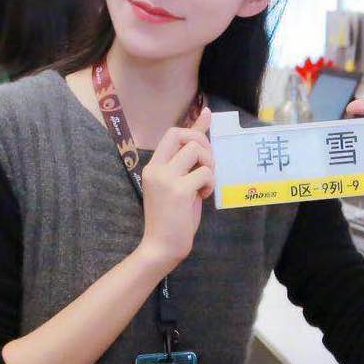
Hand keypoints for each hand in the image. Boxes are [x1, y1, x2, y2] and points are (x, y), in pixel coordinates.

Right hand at [137, 107, 213, 268]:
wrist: (161, 247)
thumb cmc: (172, 218)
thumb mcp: (179, 185)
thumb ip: (188, 164)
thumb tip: (201, 139)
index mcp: (153, 166)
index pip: (173, 133)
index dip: (194, 124)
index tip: (208, 117)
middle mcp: (156, 168)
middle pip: (183, 135)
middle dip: (203, 144)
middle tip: (208, 165)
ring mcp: (166, 179)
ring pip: (196, 150)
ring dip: (208, 165)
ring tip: (205, 183)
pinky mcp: (179, 191)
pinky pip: (205, 173)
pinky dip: (210, 183)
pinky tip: (204, 195)